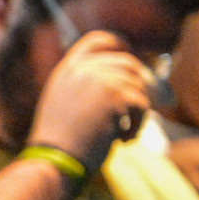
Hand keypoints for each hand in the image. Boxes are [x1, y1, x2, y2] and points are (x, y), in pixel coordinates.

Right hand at [27, 32, 158, 168]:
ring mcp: (100, 79)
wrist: (55, 159)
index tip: (130, 56)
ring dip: (137, 113)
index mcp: (68, 69)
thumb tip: (124, 80)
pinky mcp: (115, 95)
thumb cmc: (61, 142)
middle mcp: (83, 68)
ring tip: (123, 134)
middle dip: (140, 86)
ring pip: (139, 87)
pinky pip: (142, 106)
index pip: (98, 40)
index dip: (120, 45)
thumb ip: (84, 85)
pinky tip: (122, 141)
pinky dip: (138, 126)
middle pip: (129, 63)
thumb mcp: (64, 102)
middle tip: (141, 109)